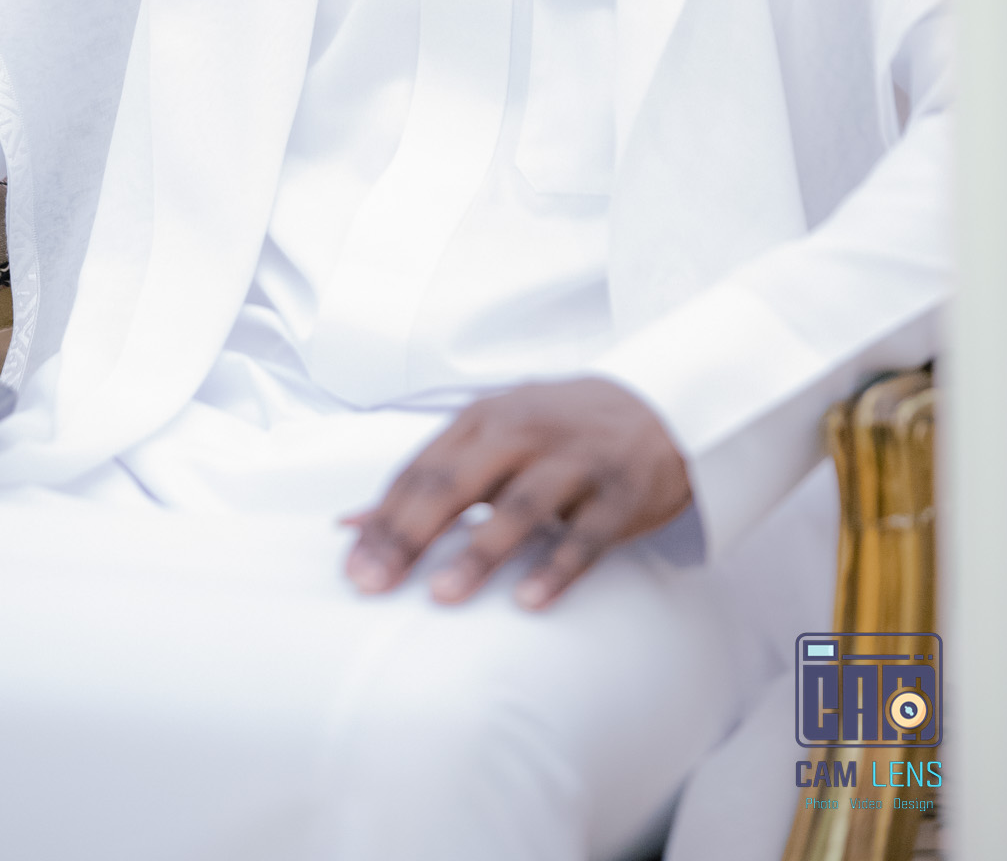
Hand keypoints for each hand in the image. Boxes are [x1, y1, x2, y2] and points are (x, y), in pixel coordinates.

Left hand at [343, 377, 690, 608]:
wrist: (658, 405)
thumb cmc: (554, 431)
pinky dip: (557, 566)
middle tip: (374, 584)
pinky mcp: (621, 492)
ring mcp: (575, 460)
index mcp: (484, 418)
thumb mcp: (488, 440)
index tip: (352, 568)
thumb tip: (349, 525)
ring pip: (521, 506)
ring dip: (480, 552)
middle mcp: (525, 431)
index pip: (422, 471)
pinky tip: (529, 600)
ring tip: (442, 596)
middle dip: (411, 535)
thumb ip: (425, 481)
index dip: (384, 520)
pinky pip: (587, 534)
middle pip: (458, 482)